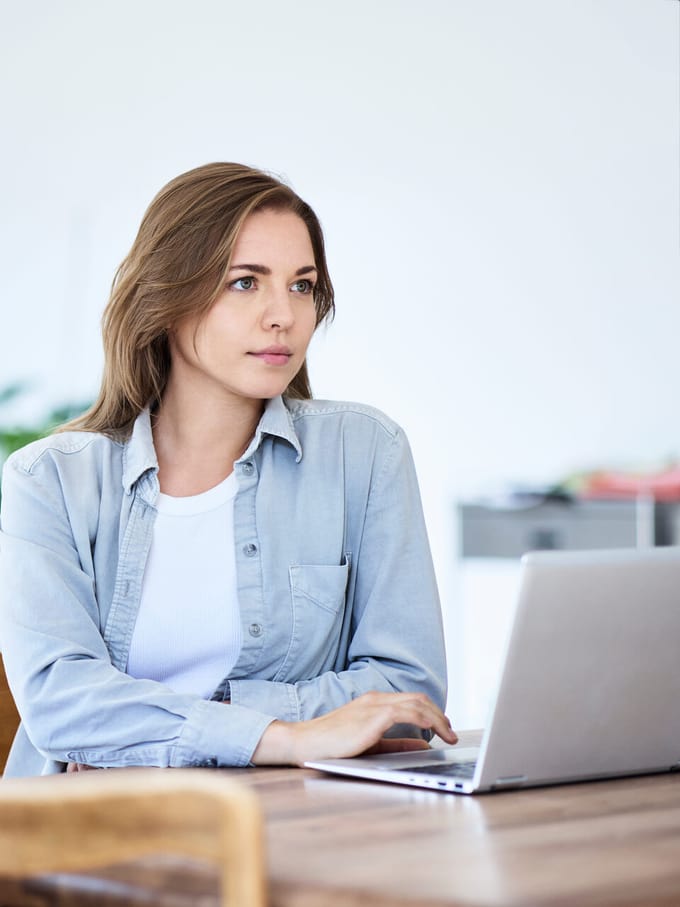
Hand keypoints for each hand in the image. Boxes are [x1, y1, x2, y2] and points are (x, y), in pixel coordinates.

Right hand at [252, 691, 457, 765]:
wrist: (306, 743)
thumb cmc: (333, 746)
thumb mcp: (371, 745)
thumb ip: (397, 744)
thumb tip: (424, 746)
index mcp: (373, 702)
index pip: (411, 700)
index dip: (431, 712)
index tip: (444, 727)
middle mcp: (376, 699)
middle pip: (418, 699)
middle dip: (440, 715)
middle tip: (452, 732)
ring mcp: (374, 705)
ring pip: (417, 704)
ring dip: (438, 719)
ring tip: (450, 735)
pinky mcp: (373, 717)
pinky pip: (408, 713)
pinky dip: (426, 721)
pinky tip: (434, 733)